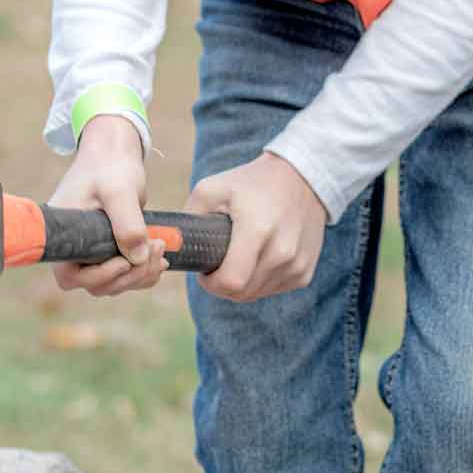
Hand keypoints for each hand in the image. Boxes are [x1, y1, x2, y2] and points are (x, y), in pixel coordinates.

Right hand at [47, 115, 168, 297]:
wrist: (115, 154)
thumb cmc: (110, 166)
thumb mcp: (119, 190)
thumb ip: (127, 222)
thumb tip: (137, 258)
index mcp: (63, 236)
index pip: (70, 276)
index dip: (98, 277)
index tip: (124, 260)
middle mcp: (74, 248)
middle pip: (97, 285)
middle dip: (129, 275)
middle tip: (156, 248)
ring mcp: (91, 252)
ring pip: (114, 283)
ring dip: (140, 275)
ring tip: (161, 249)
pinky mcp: (109, 250)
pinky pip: (124, 275)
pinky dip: (144, 273)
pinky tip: (161, 258)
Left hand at [187, 152, 326, 301]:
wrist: (302, 178)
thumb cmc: (250, 183)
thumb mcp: (212, 189)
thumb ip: (188, 217)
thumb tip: (168, 244)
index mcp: (257, 230)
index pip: (230, 282)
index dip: (211, 284)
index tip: (206, 272)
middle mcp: (282, 252)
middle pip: (241, 293)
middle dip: (223, 284)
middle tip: (220, 263)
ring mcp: (296, 265)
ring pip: (256, 294)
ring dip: (243, 283)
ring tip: (241, 256)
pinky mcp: (305, 272)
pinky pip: (273, 289)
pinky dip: (261, 281)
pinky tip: (260, 257)